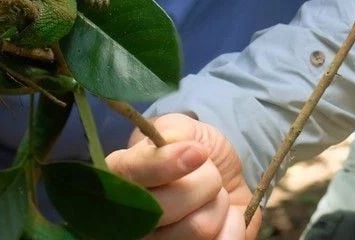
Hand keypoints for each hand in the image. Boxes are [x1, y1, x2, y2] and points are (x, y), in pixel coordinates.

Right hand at [107, 114, 259, 239]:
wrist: (224, 178)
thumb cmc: (196, 151)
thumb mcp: (181, 128)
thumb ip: (172, 131)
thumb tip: (178, 145)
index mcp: (121, 177)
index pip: (127, 175)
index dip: (162, 165)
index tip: (198, 153)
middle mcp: (130, 218)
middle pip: (165, 208)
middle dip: (203, 181)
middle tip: (209, 174)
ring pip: (198, 228)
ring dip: (219, 204)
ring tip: (213, 197)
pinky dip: (233, 225)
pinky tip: (224, 217)